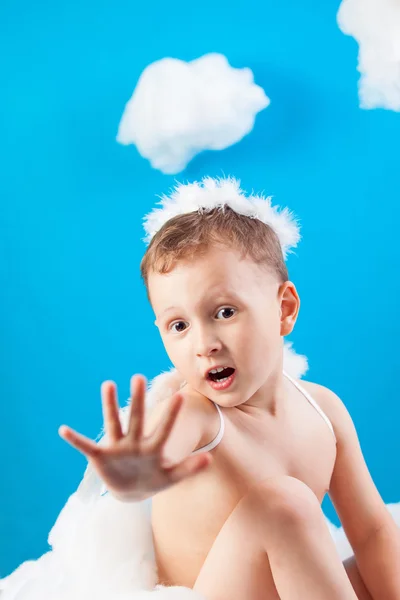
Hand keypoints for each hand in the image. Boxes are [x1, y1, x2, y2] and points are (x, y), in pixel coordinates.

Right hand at [58, 374, 211, 501]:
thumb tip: (210, 459)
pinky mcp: (101, 457)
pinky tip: (63, 430)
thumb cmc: (152, 479)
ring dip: (110, 406)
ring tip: (108, 384)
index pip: (164, 428)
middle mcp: (135, 442)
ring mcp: (118, 447)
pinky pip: (86, 446)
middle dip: (138, 400)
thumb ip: (188, 469)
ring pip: (114, 423)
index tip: (180, 395)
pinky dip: (75, 440)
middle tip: (138, 377)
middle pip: (138, 418)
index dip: (171, 415)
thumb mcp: (171, 477)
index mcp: (153, 447)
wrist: (131, 491)